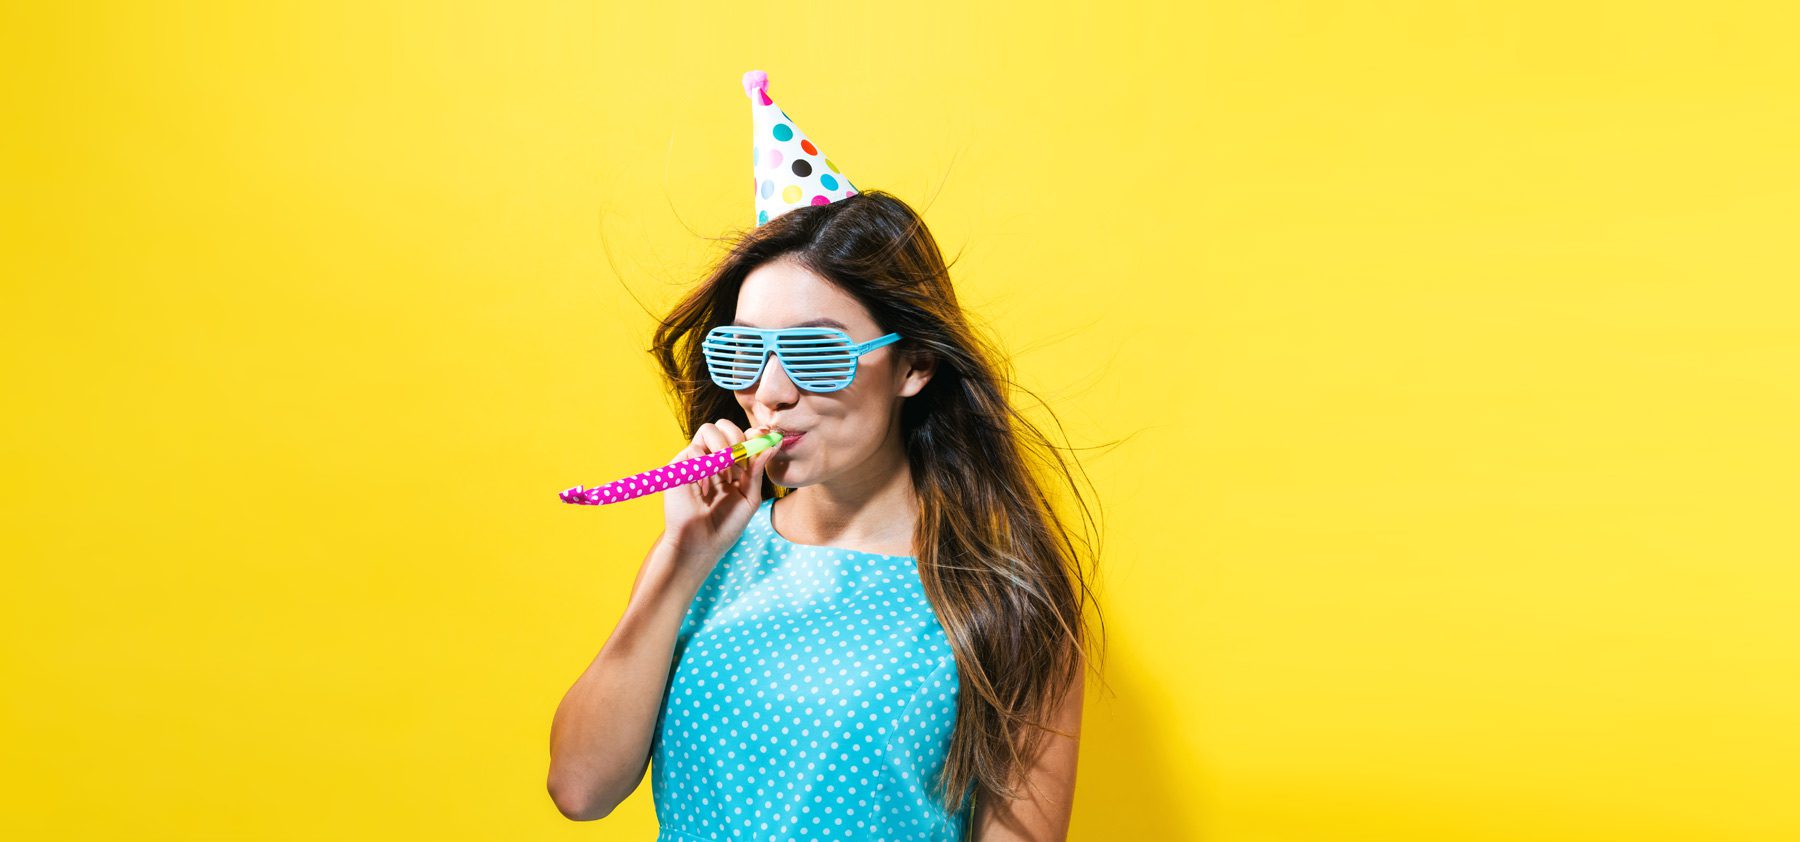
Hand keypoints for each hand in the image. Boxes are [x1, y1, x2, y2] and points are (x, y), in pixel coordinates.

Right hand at [659, 419, 778, 567]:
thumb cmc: (726, 525)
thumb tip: (772, 444)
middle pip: (723, 425)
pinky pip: (693, 449)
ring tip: (726, 473)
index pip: (742, 437)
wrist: (702, 544)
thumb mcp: (749, 497)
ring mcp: (696, 462)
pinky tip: (707, 487)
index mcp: (733, 465)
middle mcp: (714, 459)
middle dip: (736, 437)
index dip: (754, 433)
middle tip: (741, 461)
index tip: (765, 435)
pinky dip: (704, 465)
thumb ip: (757, 470)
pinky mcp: (680, 467)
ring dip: (722, 447)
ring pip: (707, 430)